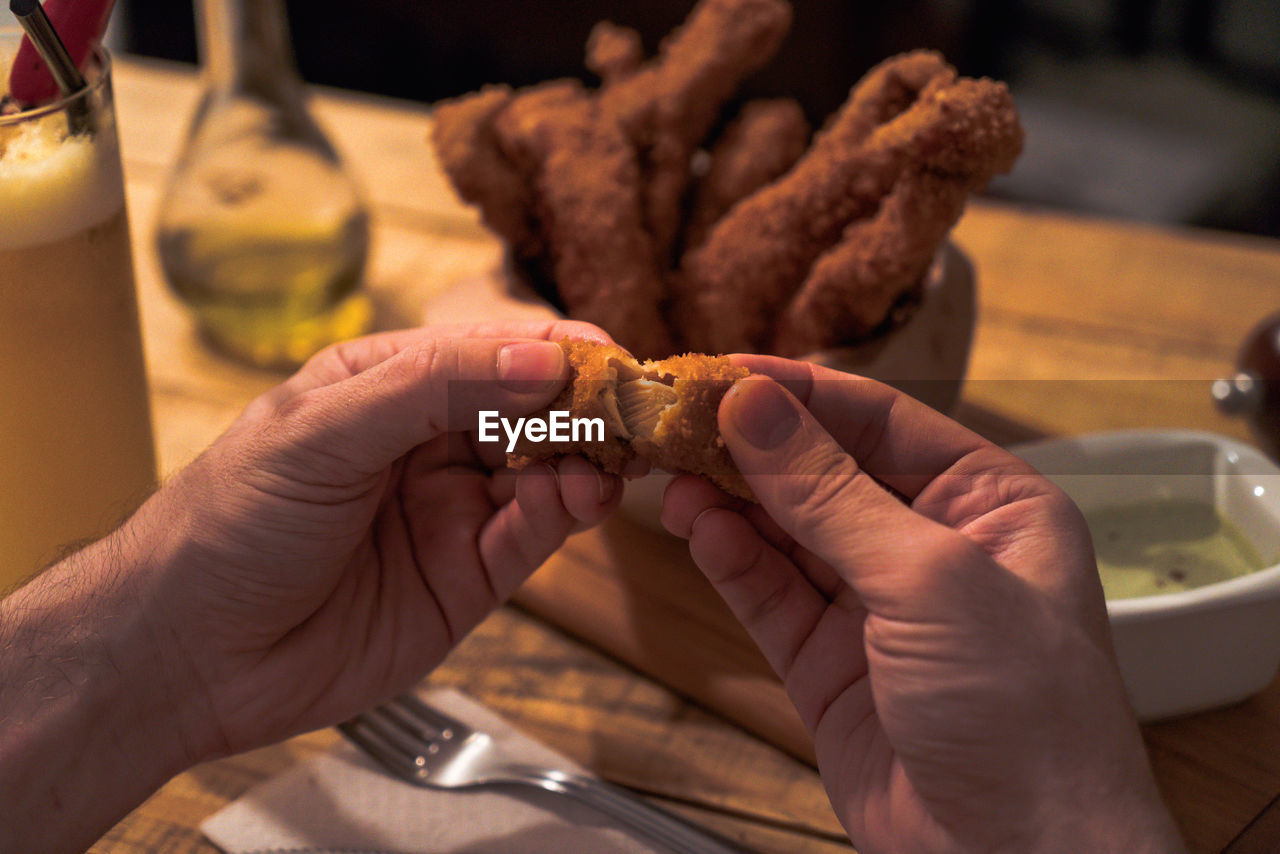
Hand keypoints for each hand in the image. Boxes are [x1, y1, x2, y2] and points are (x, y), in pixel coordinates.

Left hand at [125, 320, 621, 761]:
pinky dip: (566, 513)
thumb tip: (535, 356)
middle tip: (634, 407)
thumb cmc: (228, 525)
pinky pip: (531, 536)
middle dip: (583, 405)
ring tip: (613, 455)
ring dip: (585, 458)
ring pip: (542, 471)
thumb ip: (430, 388)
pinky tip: (581, 497)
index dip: (549, 351)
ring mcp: (449, 510)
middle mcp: (425, 443)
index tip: (605, 358)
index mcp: (384, 386)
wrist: (187, 656)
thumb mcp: (321, 433)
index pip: (485, 352)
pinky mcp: (466, 578)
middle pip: (527, 409)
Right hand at [662, 356, 1184, 853]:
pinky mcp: (829, 665)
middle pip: (824, 473)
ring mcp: (877, 610)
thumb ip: (829, 494)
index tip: (727, 371)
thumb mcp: (929, 579)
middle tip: (680, 416)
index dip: (802, 393)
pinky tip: (697, 528)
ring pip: (787, 533)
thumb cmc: (1024, 716)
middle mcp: (933, 548)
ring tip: (673, 470)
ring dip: (730, 500)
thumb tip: (756, 407)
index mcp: (990, 506)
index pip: (882, 422)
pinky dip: (730, 559)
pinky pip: (769, 594)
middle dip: (753, 446)